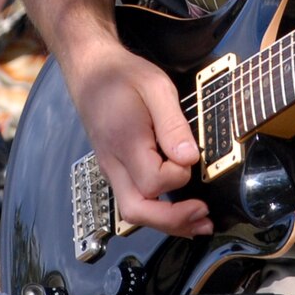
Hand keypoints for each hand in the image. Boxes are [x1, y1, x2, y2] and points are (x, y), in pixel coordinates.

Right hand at [63, 39, 211, 236]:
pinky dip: (157, 213)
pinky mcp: (114, 169)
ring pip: (134, 212)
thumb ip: (173, 123)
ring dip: (167, 223)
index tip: (189, 155)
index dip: (177, 175)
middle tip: (204, 215)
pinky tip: (179, 211)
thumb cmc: (123, 75)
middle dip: (172, 220)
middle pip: (137, 211)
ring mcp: (111, 169)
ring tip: (199, 221)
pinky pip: (133, 200)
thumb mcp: (155, 86)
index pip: (153, 180)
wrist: (90, 71)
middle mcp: (114, 162)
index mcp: (125, 141)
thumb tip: (188, 158)